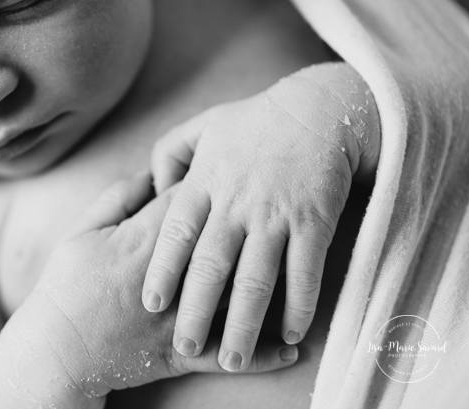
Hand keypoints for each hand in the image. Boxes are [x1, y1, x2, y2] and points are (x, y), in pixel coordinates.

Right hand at [0, 172, 299, 408]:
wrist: (56, 350)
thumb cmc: (65, 289)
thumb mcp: (81, 232)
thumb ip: (116, 199)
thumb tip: (149, 174)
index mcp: (144, 241)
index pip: (192, 205)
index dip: (216, 184)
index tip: (241, 166)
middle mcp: (173, 277)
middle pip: (224, 246)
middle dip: (254, 225)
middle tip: (280, 204)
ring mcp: (180, 317)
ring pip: (235, 299)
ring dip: (274, 289)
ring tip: (306, 272)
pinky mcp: (181, 355)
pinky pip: (230, 354)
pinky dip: (264, 354)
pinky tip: (293, 345)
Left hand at [141, 63, 379, 371]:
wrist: (316, 109)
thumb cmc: (254, 121)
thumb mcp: (203, 126)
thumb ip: (170, 152)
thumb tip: (152, 186)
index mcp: (205, 182)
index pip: (176, 234)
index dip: (163, 270)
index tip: (152, 304)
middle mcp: (235, 203)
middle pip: (211, 266)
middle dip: (196, 311)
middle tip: (186, 345)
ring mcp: (275, 215)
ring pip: (256, 280)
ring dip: (244, 324)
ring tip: (232, 359)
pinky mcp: (314, 221)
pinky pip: (305, 272)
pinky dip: (299, 306)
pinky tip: (291, 335)